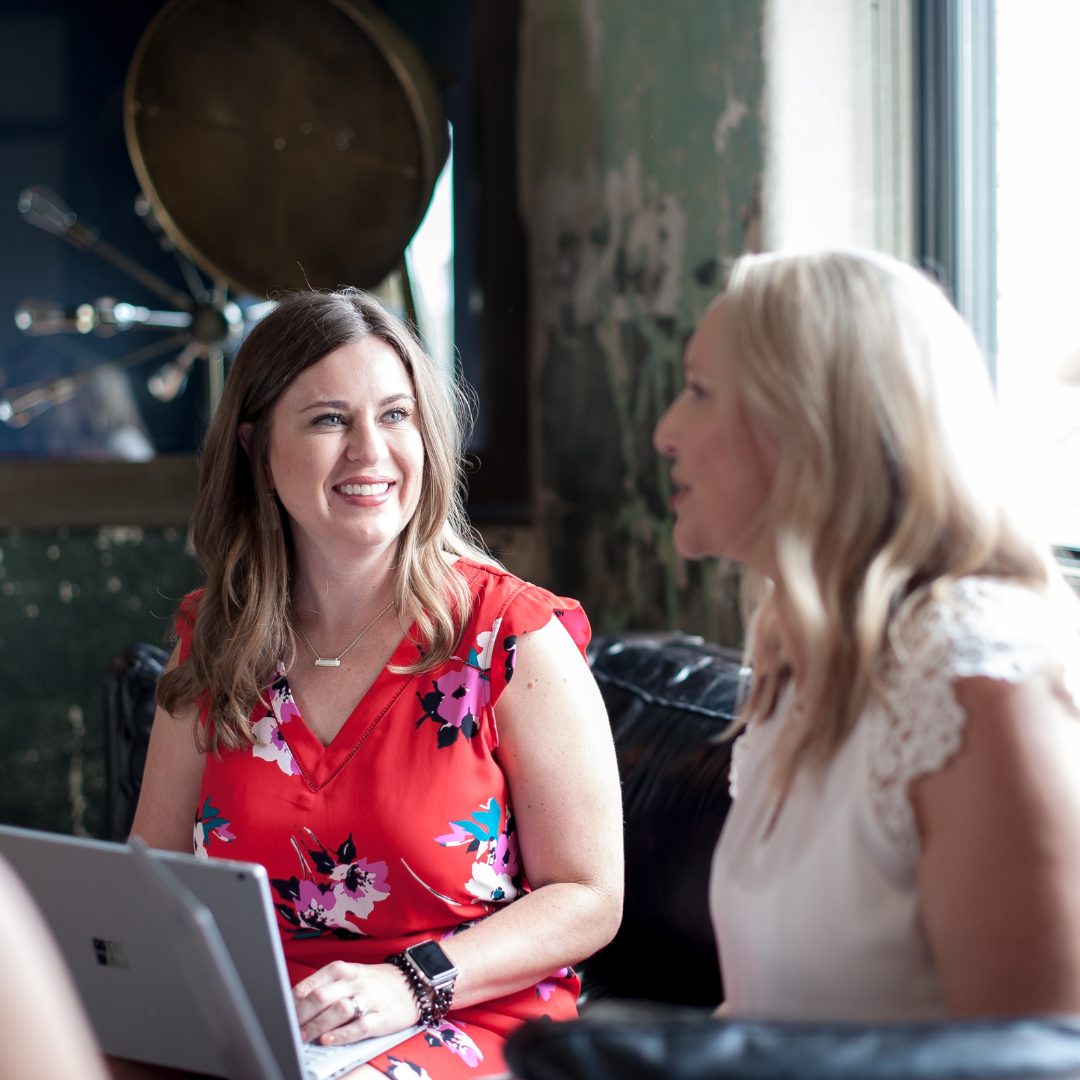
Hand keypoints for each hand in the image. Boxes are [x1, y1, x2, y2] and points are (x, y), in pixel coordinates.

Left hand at [293, 961, 418, 1045]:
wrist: (414, 982)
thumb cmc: (376, 982)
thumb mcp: (351, 975)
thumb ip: (327, 986)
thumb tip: (295, 1004)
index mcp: (344, 969)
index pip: (313, 983)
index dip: (294, 1000)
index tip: (282, 1013)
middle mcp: (356, 981)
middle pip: (322, 996)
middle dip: (302, 1015)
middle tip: (289, 1030)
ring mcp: (370, 998)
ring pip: (339, 1010)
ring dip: (318, 1026)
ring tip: (303, 1037)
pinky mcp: (383, 1017)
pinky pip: (360, 1026)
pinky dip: (342, 1034)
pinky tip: (328, 1040)